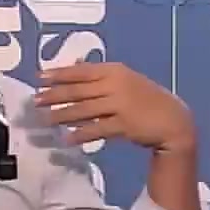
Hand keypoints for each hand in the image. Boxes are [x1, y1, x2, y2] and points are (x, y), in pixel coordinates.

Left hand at [33, 62, 196, 153]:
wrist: (173, 120)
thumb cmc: (147, 100)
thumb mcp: (127, 81)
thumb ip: (102, 78)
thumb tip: (73, 73)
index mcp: (115, 70)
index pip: (81, 71)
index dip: (58, 74)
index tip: (39, 78)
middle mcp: (116, 85)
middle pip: (78, 90)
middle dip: (54, 96)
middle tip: (36, 101)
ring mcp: (120, 105)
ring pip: (83, 110)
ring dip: (62, 116)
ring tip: (46, 120)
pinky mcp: (124, 125)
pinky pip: (96, 129)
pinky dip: (80, 134)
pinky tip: (67, 139)